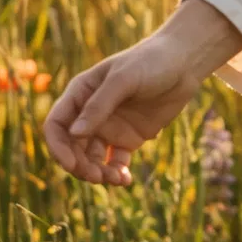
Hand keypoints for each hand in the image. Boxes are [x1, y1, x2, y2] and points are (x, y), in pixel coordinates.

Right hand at [42, 0, 241, 186]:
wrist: (184, 63)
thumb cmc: (151, 62)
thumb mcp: (123, 79)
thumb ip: (99, 105)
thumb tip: (74, 134)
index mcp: (80, 94)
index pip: (56, 125)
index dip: (58, 147)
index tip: (71, 165)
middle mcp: (90, 113)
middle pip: (72, 148)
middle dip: (80, 166)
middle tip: (96, 177)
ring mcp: (109, 127)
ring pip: (92, 159)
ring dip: (98, 173)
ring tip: (115, 179)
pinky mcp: (129, 138)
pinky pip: (116, 162)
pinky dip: (117, 173)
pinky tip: (125, 179)